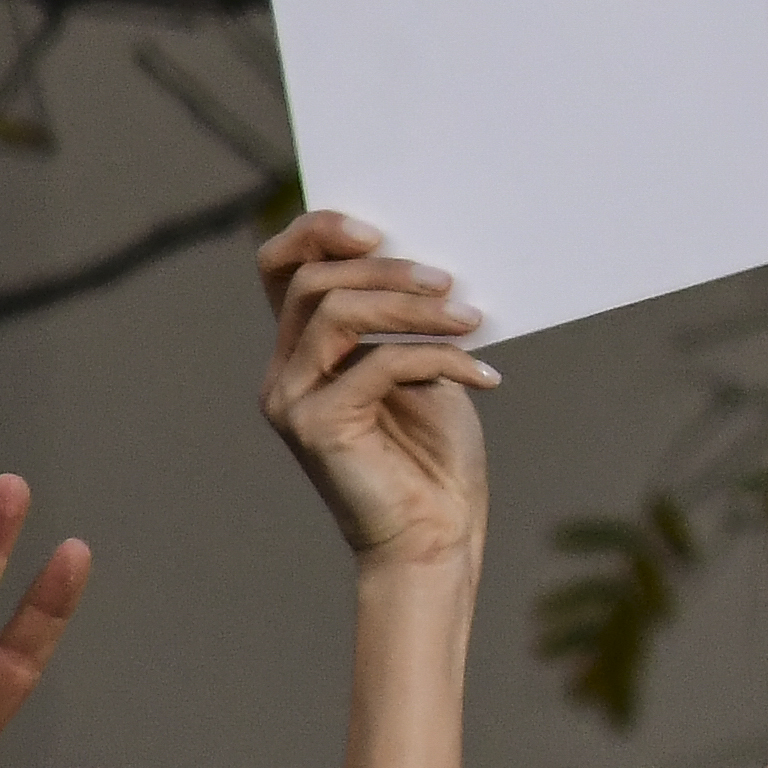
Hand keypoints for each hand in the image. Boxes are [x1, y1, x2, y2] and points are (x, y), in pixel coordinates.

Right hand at [257, 211, 494, 576]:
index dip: (318, 232)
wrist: (437, 536)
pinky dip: (440, 359)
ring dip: (413, 307)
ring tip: (471, 320)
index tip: (379, 230)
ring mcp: (292, 401)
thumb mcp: (426, 367)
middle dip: (387, 271)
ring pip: (336, 313)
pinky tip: (486, 376)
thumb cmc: (435, 454)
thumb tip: (426, 259)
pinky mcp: (315, 428)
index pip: (281, 268)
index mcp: (304, 351)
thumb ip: (406, 319)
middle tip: (450, 282)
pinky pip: (377, 364)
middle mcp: (285, 373)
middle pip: (311, 282)